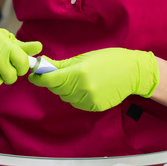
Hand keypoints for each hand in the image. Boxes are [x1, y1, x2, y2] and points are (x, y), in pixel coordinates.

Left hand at [28, 48, 158, 111]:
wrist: (132, 72)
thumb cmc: (109, 60)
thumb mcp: (83, 58)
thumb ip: (62, 64)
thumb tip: (42, 64)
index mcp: (79, 73)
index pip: (52, 79)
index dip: (40, 78)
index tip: (33, 76)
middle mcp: (84, 88)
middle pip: (57, 89)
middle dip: (54, 82)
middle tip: (57, 74)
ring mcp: (90, 100)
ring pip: (66, 97)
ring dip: (66, 89)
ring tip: (77, 79)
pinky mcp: (95, 107)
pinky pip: (77, 103)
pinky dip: (76, 96)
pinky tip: (86, 87)